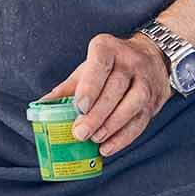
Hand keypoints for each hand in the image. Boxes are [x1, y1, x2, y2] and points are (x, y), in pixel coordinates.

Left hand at [51, 33, 171, 156]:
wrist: (154, 58)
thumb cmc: (111, 65)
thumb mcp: (88, 68)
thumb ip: (67, 87)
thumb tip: (40, 106)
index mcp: (108, 48)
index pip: (100, 65)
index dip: (90, 87)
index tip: (79, 107)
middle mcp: (130, 61)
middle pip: (115, 89)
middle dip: (97, 114)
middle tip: (80, 132)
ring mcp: (146, 80)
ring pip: (133, 103)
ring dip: (112, 125)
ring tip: (95, 139)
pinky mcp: (154, 100)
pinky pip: (141, 120)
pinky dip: (124, 137)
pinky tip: (108, 147)